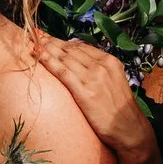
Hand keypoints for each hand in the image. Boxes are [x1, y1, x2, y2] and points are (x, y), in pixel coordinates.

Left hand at [29, 32, 155, 162]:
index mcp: (110, 62)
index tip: (47, 37)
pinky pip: (62, 72)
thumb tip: (78, 61)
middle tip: (35, 35)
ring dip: (46, 48)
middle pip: (70, 50)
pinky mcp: (85, 92)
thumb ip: (99, 70)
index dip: (62, 41)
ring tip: (33, 42)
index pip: (80, 47)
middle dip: (51, 42)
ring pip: (64, 58)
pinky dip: (48, 62)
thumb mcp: (113, 82)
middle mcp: (102, 66)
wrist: (130, 129)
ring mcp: (93, 78)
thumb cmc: (118, 109)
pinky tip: (38, 56)